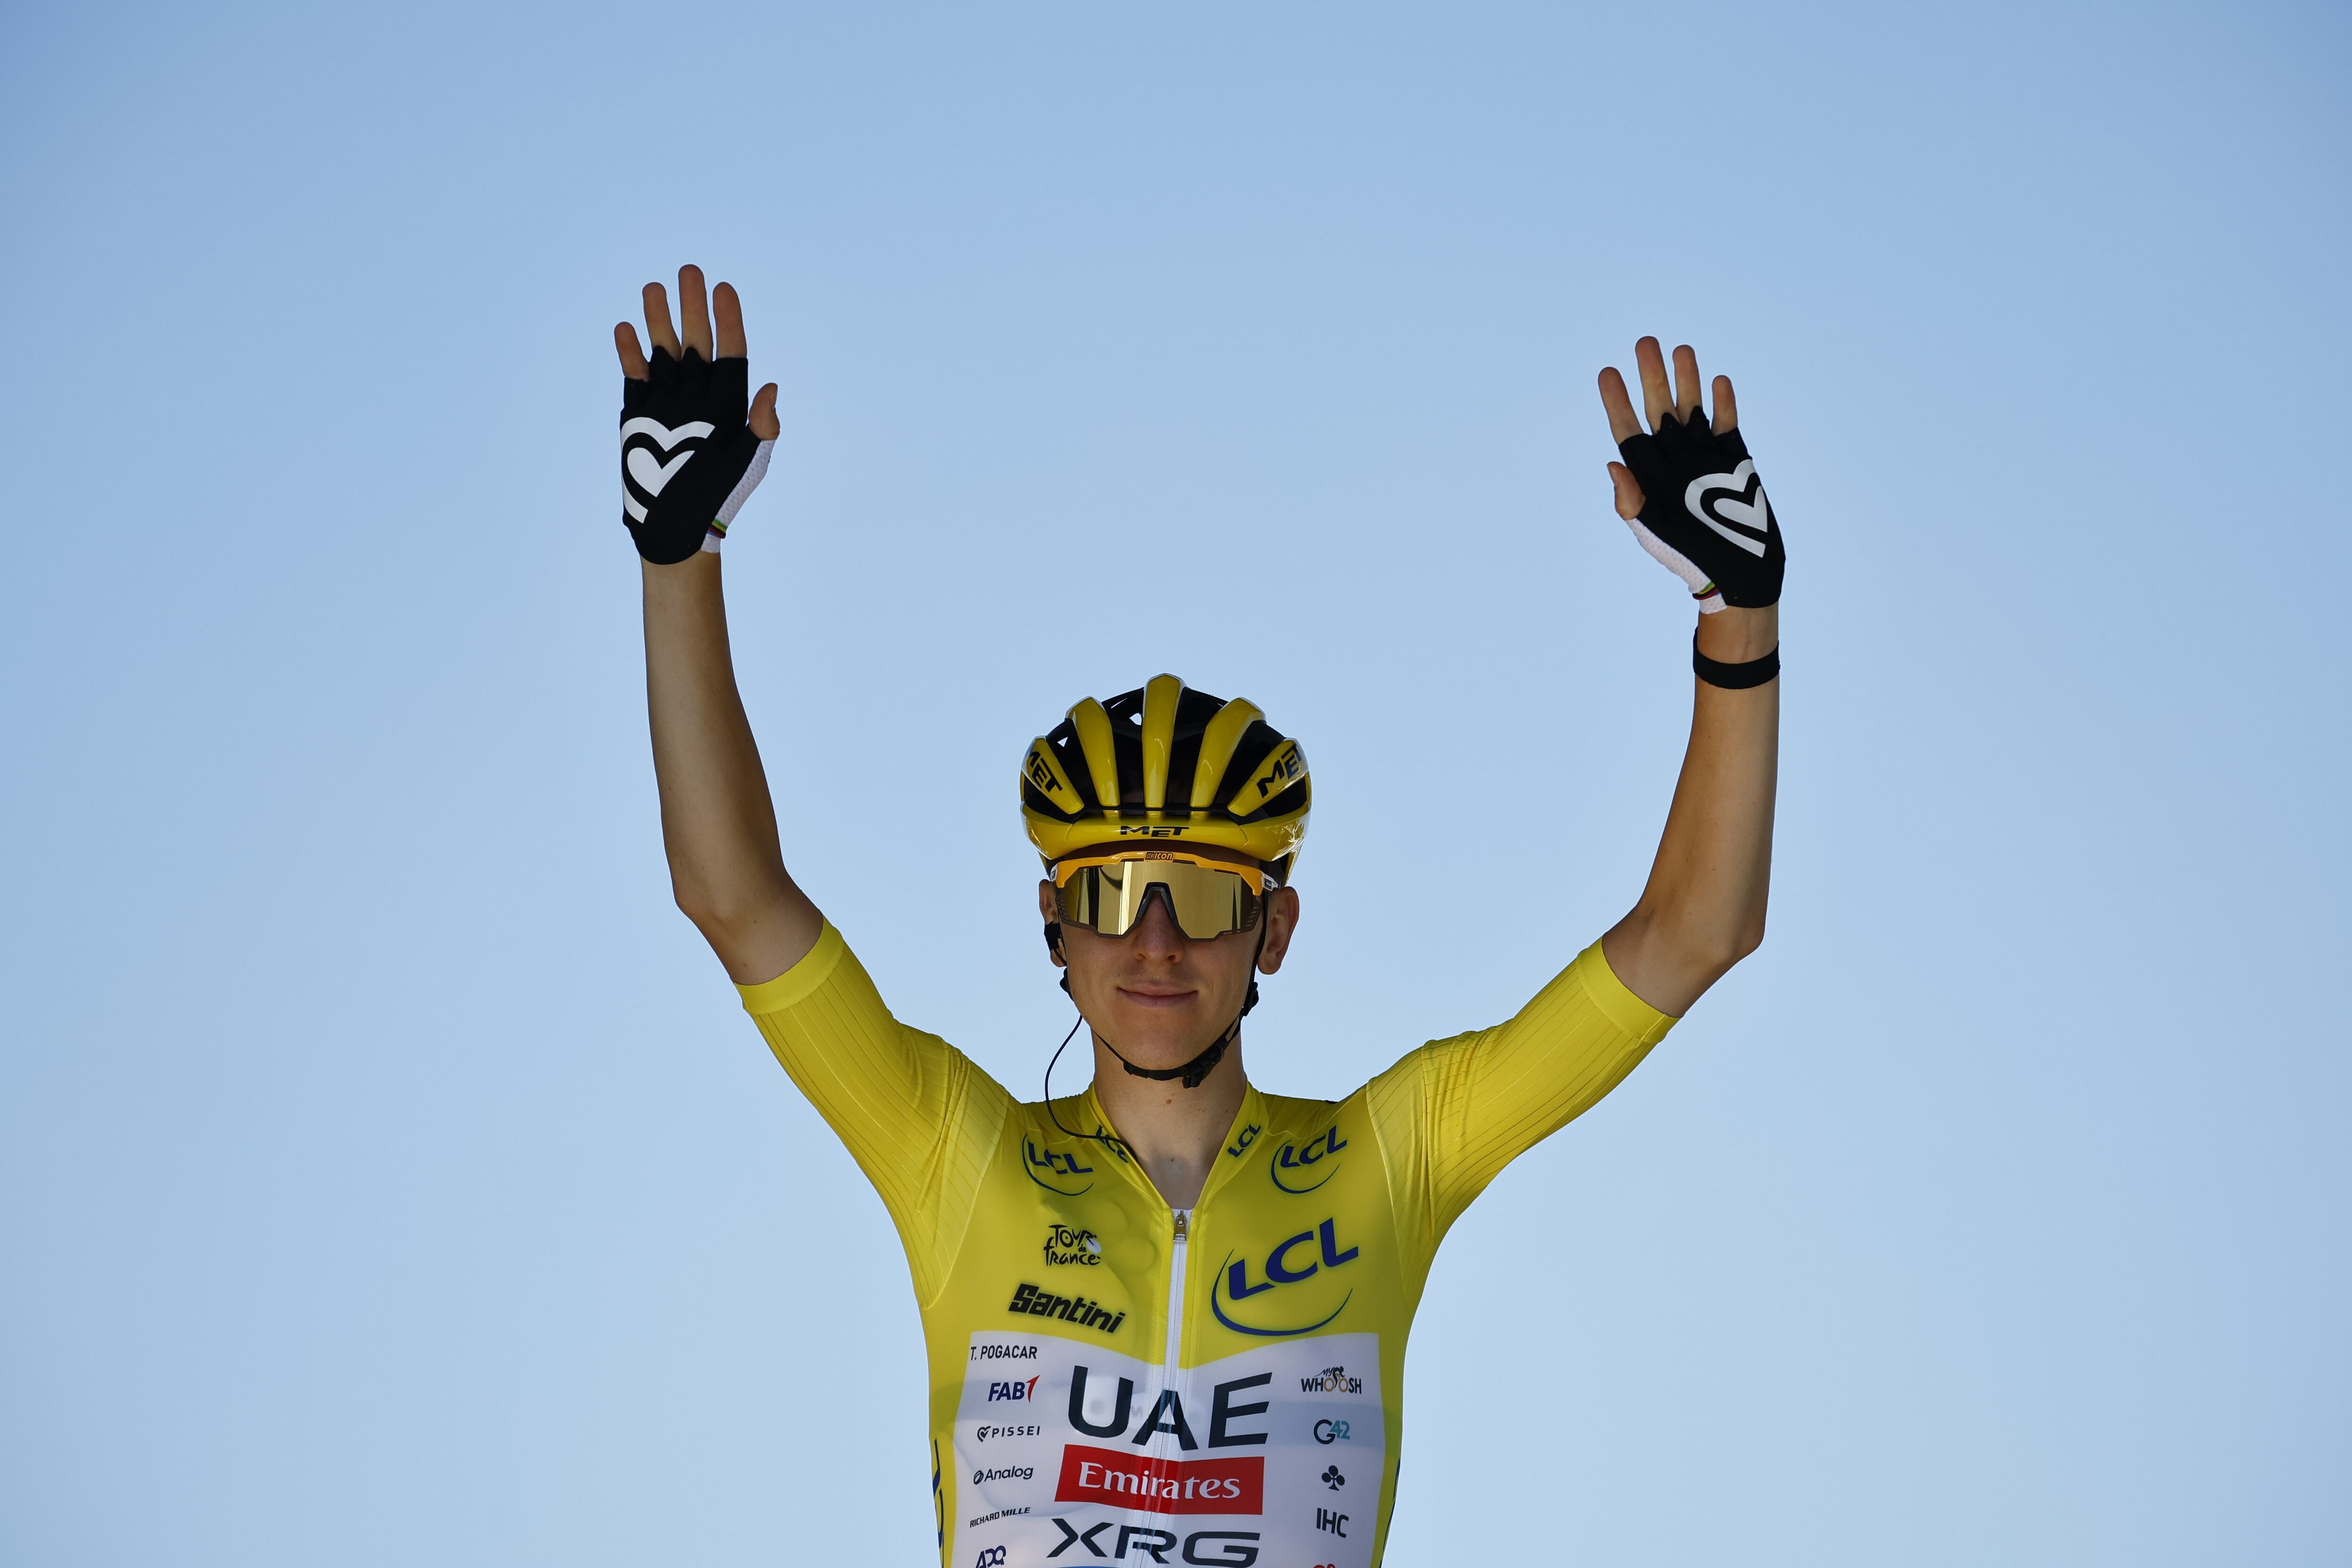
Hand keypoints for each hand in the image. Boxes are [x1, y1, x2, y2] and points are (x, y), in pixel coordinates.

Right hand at [613, 266, 783, 563]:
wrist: (677, 526)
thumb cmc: (719, 496)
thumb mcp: (748, 462)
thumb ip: (761, 426)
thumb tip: (771, 388)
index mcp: (729, 403)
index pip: (732, 351)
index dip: (728, 320)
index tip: (724, 289)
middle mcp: (699, 396)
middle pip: (696, 341)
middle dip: (692, 307)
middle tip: (689, 270)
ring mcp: (667, 401)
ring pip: (664, 350)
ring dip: (659, 319)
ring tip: (654, 287)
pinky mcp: (639, 411)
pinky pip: (635, 374)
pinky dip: (630, 353)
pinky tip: (625, 328)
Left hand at [1598, 338, 1783, 611]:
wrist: (1738, 573)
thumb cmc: (1688, 556)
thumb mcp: (1653, 531)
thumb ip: (1631, 501)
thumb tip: (1612, 466)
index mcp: (1648, 476)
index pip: (1627, 431)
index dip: (1617, 402)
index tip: (1608, 373)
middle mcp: (1674, 461)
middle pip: (1659, 410)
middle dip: (1652, 377)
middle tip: (1645, 342)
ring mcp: (1704, 458)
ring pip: (1692, 410)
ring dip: (1686, 380)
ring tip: (1681, 349)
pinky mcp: (1735, 461)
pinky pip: (1726, 425)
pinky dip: (1723, 404)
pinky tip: (1717, 380)